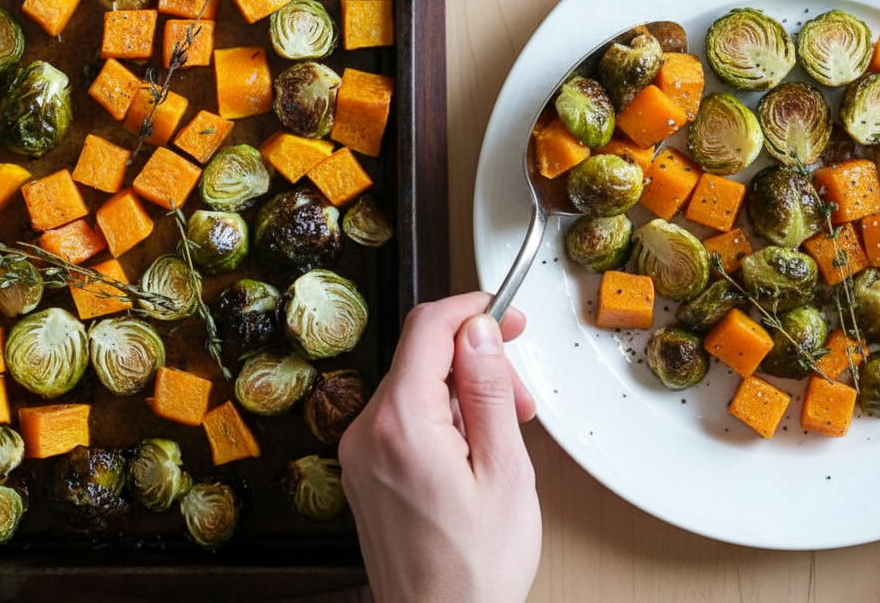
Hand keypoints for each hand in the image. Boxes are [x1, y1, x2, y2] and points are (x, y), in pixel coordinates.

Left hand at [338, 292, 540, 602]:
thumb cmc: (474, 569)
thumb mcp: (504, 470)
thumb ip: (488, 391)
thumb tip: (480, 332)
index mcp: (400, 425)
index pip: (427, 328)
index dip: (472, 311)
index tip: (505, 315)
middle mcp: (366, 434)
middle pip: (422, 357)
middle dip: (476, 364)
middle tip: (519, 400)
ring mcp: (360, 455)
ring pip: (415, 388)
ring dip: (463, 395)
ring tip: (501, 438)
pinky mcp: (365, 473)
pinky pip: (404, 420)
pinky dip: (442, 420)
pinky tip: (473, 454)